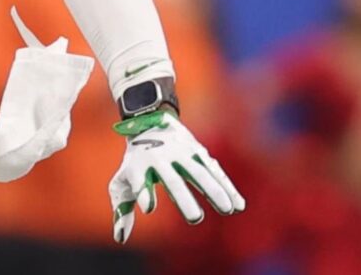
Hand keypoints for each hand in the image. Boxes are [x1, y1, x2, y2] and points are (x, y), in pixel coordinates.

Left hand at [109, 109, 244, 242]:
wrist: (149, 120)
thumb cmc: (135, 161)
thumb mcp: (122, 182)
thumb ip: (122, 210)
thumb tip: (121, 239)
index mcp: (139, 166)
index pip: (140, 180)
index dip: (143, 192)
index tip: (147, 207)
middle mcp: (160, 158)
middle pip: (172, 180)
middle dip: (184, 198)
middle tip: (195, 218)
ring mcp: (181, 154)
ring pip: (199, 172)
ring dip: (214, 190)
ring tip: (227, 210)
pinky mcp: (198, 152)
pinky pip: (214, 171)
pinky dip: (227, 186)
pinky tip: (239, 205)